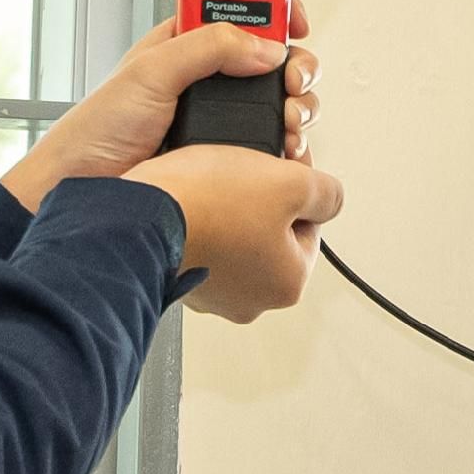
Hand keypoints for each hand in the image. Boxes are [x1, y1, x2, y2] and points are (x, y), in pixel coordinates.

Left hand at [2, 14, 319, 207]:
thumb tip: (263, 45)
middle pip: (274, 58)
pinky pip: (273, 142)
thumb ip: (207, 46)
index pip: (243, 11)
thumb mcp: (150, 72)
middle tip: (292, 81)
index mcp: (187, 42)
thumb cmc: (97, 130)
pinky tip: (287, 148)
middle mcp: (210, 77)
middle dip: (295, 66)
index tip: (296, 21)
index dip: (275, 9)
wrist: (87, 190)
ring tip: (289, 117)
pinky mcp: (230, 154)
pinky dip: (290, 143)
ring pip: (281, 100)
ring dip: (297, 106)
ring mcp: (222, 117)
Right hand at [127, 143, 343, 322]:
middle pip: (274, 237)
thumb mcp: (290, 183)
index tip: (276, 172)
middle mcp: (252, 301)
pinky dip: (201, 224)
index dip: (295, 191)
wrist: (141, 215)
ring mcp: (214, 296)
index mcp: (288, 284)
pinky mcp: (181, 282)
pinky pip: (203, 246)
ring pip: (237, 240)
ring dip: (230, 212)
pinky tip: (192, 203)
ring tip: (213, 188)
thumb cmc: (209, 205)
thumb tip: (331, 199)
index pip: (310, 228)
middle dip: (263, 204)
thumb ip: (326, 192)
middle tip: (243, 178)